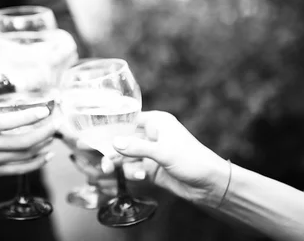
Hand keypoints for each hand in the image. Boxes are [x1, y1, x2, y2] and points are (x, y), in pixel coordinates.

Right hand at [0, 106, 55, 186]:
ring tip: (53, 136)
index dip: (31, 116)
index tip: (46, 110)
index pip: (10, 121)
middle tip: (57, 123)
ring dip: (43, 146)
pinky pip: (19, 169)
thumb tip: (18, 115)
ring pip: (25, 156)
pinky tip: (45, 155)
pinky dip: (36, 162)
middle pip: (24, 142)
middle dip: (45, 132)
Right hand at [111, 111, 229, 206]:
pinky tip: (140, 177)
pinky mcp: (151, 168)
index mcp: (156, 122)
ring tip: (113, 170)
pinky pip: (133, 168)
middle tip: (102, 160)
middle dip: (112, 150)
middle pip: (123, 139)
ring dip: (120, 164)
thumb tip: (114, 143)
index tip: (93, 134)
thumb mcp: (163, 152)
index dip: (111, 126)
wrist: (210, 185)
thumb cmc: (192, 160)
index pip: (127, 118)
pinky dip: (132, 173)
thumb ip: (137, 147)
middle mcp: (151, 135)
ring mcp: (150, 152)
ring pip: (125, 156)